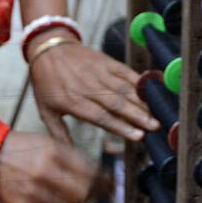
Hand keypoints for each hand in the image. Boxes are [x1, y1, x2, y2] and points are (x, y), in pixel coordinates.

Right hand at [0, 130, 97, 202]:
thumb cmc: (21, 148)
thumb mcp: (48, 142)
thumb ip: (72, 156)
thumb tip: (97, 173)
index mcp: (52, 152)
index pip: (88, 171)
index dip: (102, 179)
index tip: (109, 182)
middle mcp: (43, 172)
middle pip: (82, 193)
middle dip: (90, 193)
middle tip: (92, 190)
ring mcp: (32, 192)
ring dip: (74, 202)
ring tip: (68, 194)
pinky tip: (55, 201)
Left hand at [29, 37, 160, 143]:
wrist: (48, 48)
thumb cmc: (46, 81)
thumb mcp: (46, 110)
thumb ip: (59, 133)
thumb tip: (67, 155)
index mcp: (73, 101)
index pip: (101, 117)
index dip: (121, 126)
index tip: (137, 136)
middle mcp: (88, 87)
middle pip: (116, 104)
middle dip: (138, 116)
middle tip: (154, 126)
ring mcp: (98, 73)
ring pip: (123, 88)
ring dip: (141, 101)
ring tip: (155, 112)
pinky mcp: (105, 61)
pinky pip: (125, 71)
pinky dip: (138, 81)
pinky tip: (150, 89)